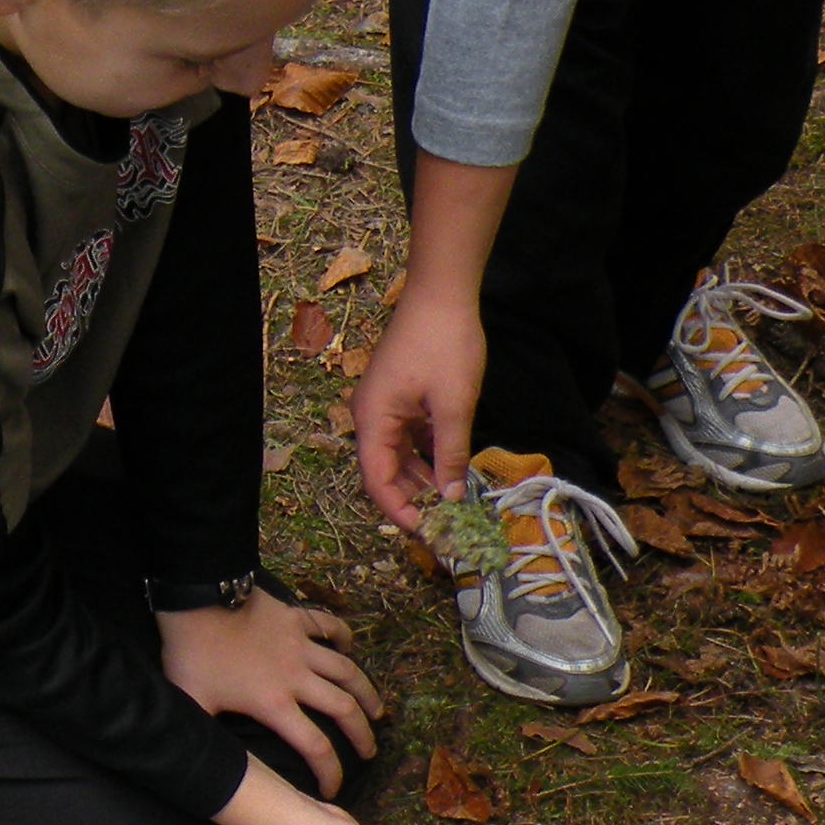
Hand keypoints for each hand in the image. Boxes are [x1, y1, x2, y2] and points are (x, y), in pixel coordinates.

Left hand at [158, 590, 382, 797]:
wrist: (200, 597)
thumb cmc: (192, 653)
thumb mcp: (192, 702)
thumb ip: (203, 736)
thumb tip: (206, 765)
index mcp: (274, 704)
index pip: (314, 747)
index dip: (330, 772)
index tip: (333, 789)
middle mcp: (297, 677)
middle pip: (343, 710)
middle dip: (361, 735)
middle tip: (370, 752)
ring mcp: (301, 645)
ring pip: (347, 671)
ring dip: (366, 692)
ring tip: (378, 710)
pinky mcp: (296, 618)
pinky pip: (329, 626)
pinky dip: (343, 636)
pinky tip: (349, 646)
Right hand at [352, 270, 485, 538]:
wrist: (442, 292)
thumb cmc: (445, 344)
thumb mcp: (454, 405)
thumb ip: (450, 454)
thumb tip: (450, 497)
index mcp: (373, 420)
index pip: (377, 481)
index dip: (400, 511)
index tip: (427, 533)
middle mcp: (370, 418)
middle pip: (384, 473)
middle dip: (411, 500)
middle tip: (444, 524)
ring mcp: (384, 408)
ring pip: (396, 458)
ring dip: (420, 480)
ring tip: (449, 504)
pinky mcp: (399, 399)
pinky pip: (406, 439)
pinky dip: (425, 457)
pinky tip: (448, 472)